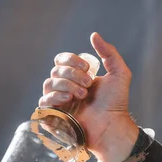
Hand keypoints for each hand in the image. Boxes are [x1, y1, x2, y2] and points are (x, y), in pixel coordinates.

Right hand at [39, 32, 138, 161]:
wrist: (113, 126)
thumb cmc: (117, 103)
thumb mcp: (119, 73)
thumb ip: (109, 53)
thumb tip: (93, 35)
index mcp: (77, 77)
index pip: (62, 60)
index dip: (71, 60)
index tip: (88, 68)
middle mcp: (66, 88)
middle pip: (55, 71)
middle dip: (72, 75)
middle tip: (88, 85)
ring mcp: (59, 103)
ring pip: (48, 84)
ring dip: (66, 86)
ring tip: (82, 95)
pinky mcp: (54, 117)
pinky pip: (43, 103)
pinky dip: (54, 98)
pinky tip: (68, 100)